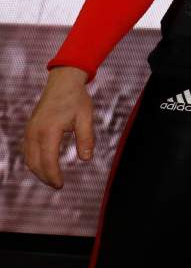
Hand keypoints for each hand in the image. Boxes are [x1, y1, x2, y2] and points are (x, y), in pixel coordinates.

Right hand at [23, 67, 93, 188]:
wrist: (62, 82)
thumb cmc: (76, 99)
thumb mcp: (86, 117)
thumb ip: (86, 139)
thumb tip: (86, 159)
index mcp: (49, 131)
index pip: (48, 161)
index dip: (53, 175)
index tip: (60, 185)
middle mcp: (35, 132)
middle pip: (35, 163)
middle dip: (45, 177)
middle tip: (57, 185)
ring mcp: (30, 130)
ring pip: (28, 158)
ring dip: (38, 170)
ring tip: (51, 178)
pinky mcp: (29, 128)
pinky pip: (27, 150)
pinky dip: (33, 161)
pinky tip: (43, 165)